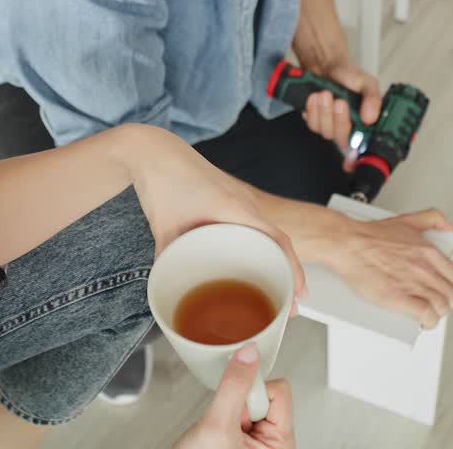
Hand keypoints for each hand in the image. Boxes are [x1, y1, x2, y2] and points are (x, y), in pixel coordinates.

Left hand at [124, 126, 306, 303]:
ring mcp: (240, 196)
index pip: (277, 240)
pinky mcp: (231, 195)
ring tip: (281, 285)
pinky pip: (256, 222)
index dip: (293, 268)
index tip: (299, 293)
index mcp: (234, 207)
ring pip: (270, 230)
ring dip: (279, 256)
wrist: (154, 150)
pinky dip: (264, 242)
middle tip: (291, 302)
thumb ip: (168, 260)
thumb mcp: (163, 228)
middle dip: (290, 270)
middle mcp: (244, 201)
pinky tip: (259, 257)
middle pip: (279, 239)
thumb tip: (170, 286)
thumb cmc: (162, 180)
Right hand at [174, 344, 295, 448]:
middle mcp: (273, 443)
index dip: (252, 393)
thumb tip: (249, 354)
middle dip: (238, 404)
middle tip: (224, 425)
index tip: (235, 408)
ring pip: (248, 399)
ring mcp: (257, 442)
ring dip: (227, 410)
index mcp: (281, 444)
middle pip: (265, 393)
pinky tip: (214, 432)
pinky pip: (236, 409)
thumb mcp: (217, 426)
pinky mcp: (240, 438)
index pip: (279, 390)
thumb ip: (233, 387)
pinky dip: (221, 416)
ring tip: (217, 432)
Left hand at [300, 61, 381, 167]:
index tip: (350, 160)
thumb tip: (370, 118)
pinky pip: (312, 124)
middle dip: (339, 121)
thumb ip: (373, 99)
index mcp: (365, 125)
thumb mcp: (368, 83)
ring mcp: (330, 127)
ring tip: (325, 94)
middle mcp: (348, 129)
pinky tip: (315, 97)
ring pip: (325, 132)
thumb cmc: (349, 77)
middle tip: (340, 101)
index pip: (363, 151)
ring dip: (324, 113)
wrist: (329, 66)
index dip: (356, 160)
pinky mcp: (315, 121)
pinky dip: (313, 110)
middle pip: (341, 140)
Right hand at [324, 208, 452, 327]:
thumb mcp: (407, 219)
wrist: (348, 244)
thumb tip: (449, 226)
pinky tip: (423, 322)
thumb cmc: (370, 235)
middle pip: (450, 295)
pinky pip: (426, 315)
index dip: (452, 288)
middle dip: (445, 303)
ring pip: (440, 307)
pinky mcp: (398, 298)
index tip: (446, 290)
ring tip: (430, 315)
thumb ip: (432, 218)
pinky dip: (428, 321)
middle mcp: (424, 268)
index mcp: (429, 251)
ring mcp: (413, 283)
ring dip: (437, 314)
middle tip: (437, 304)